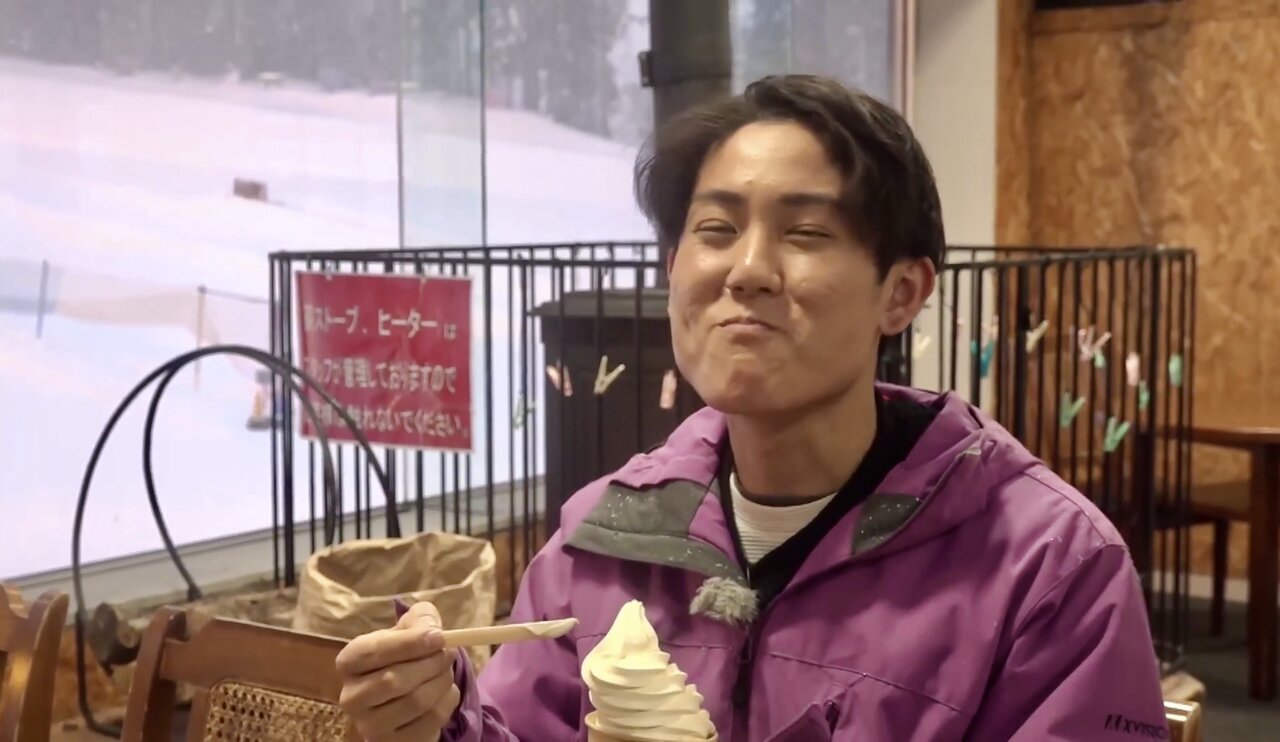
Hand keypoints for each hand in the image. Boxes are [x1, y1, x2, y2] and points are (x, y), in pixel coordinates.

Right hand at [336, 601, 461, 741]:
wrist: (402, 698)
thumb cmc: (402, 657)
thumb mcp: (408, 629)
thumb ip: (420, 618)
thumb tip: (431, 626)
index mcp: (349, 662)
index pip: (373, 651)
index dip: (408, 643)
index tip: (439, 636)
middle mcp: (351, 697)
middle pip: (393, 680)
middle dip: (430, 663)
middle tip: (450, 652)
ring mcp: (370, 726)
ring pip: (415, 702)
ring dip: (442, 681)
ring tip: (447, 670)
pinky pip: (430, 720)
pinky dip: (447, 701)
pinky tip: (445, 691)